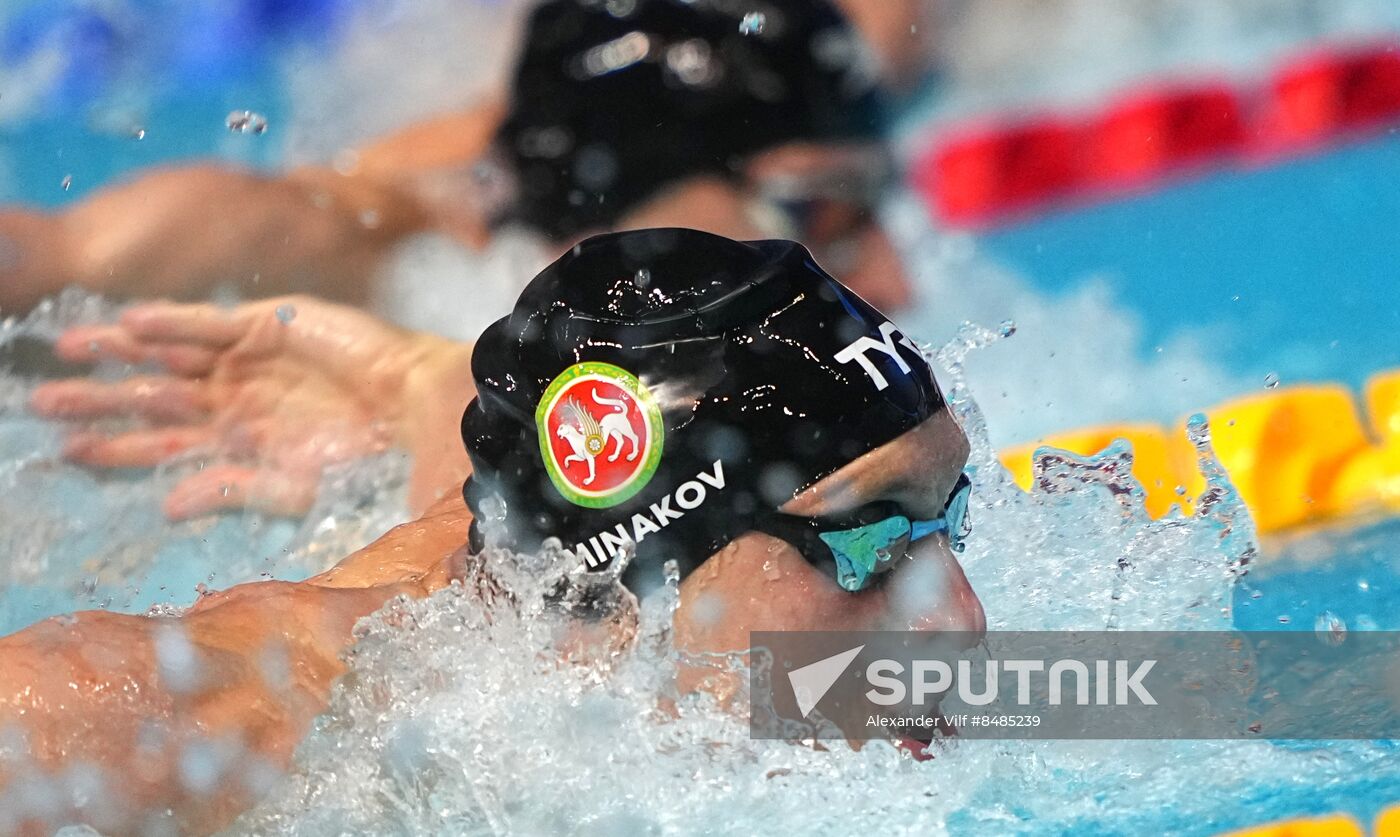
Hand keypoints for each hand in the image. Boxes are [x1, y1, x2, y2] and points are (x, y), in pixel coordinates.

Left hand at [30, 296, 448, 518]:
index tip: (66, 452)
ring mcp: (248, 361)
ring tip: (69, 349)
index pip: (161, 447)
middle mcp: (234, 401)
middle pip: (152, 400)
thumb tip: (168, 506)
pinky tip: (130, 324)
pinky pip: (207, 322)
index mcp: (237, 445)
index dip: (114, 450)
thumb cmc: (367, 460)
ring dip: (120, 352)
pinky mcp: (269, 324)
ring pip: (168, 355)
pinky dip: (170, 322)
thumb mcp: (296, 489)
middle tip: (42, 402)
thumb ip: (232, 492)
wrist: (414, 411)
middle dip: (99, 401)